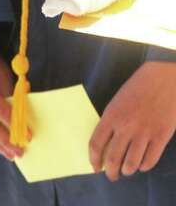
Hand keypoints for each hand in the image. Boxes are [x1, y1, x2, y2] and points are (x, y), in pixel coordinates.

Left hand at [90, 62, 175, 180]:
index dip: (94, 159)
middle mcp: (126, 127)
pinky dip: (145, 166)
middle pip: (113, 157)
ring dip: (127, 171)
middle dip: (110, 171)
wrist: (163, 80)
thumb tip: (107, 143)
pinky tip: (142, 165)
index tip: (94, 167)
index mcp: (111, 116)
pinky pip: (150, 159)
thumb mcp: (117, 102)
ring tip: (126, 171)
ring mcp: (144, 133)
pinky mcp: (161, 136)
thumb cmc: (137, 88)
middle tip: (111, 176)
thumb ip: (112, 122)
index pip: (96, 144)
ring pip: (132, 163)